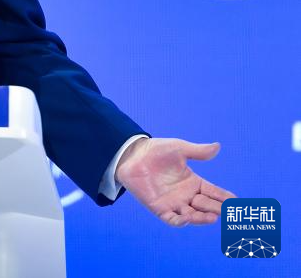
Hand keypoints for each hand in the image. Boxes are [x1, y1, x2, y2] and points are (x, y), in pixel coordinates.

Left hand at [116, 137, 234, 226]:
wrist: (131, 155)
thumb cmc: (155, 151)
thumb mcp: (179, 149)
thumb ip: (198, 151)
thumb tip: (217, 147)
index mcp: (193, 182)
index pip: (214, 192)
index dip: (225, 197)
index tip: (237, 201)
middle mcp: (186, 195)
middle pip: (206, 205)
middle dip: (218, 208)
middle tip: (229, 211)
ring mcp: (173, 203)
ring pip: (193, 215)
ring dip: (202, 218)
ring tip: (213, 217)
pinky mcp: (159, 208)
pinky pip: (173, 219)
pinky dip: (181, 221)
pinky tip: (188, 218)